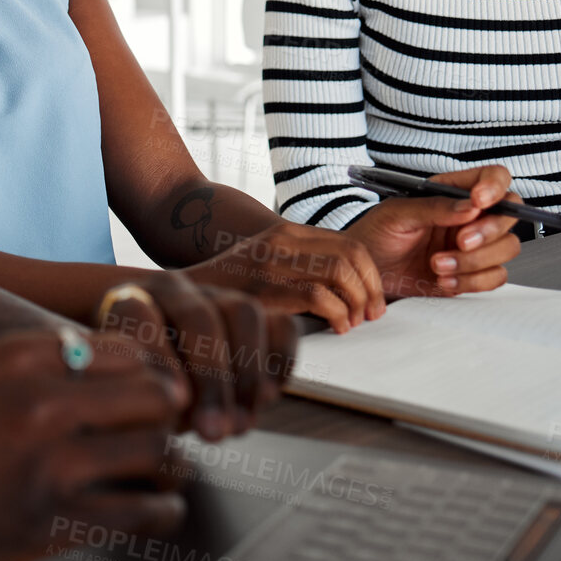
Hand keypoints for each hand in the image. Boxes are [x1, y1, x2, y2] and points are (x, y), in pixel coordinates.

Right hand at [0, 328, 187, 560]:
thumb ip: (49, 366)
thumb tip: (133, 371)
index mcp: (22, 354)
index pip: (130, 351)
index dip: (148, 376)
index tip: (146, 398)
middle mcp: (41, 400)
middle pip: (155, 396)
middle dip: (164, 418)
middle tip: (158, 435)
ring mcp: (50, 461)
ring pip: (159, 451)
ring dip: (167, 465)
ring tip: (156, 474)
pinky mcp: (56, 520)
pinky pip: (148, 510)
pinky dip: (162, 509)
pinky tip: (151, 508)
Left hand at [94, 274, 298, 441]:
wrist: (153, 375)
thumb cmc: (134, 389)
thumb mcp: (126, 395)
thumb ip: (142, 394)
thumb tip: (182, 403)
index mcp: (126, 300)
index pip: (139, 314)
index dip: (157, 357)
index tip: (174, 401)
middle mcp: (173, 291)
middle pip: (199, 317)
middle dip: (212, 379)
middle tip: (213, 432)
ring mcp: (216, 296)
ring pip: (244, 312)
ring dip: (248, 374)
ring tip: (240, 425)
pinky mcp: (254, 315)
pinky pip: (282, 324)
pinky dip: (280, 360)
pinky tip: (265, 399)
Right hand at [180, 220, 383, 332]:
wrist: (186, 294)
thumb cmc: (229, 286)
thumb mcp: (266, 262)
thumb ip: (301, 264)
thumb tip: (350, 286)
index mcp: (285, 232)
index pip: (349, 243)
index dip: (371, 273)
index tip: (373, 299)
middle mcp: (281, 241)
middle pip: (352, 256)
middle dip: (372, 289)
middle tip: (371, 314)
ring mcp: (273, 263)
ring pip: (341, 274)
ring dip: (357, 303)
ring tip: (352, 323)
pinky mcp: (267, 288)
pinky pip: (321, 298)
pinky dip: (339, 316)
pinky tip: (335, 328)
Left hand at [345, 165, 520, 297]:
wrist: (363, 275)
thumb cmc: (374, 236)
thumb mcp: (396, 214)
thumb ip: (433, 207)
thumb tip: (471, 206)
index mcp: (451, 193)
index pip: (492, 177)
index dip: (495, 186)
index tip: (479, 201)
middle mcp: (468, 217)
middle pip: (509, 215)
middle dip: (488, 231)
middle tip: (460, 242)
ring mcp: (474, 246)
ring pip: (507, 247)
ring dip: (474, 260)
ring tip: (437, 264)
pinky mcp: (473, 273)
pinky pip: (495, 276)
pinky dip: (472, 281)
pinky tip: (444, 280)